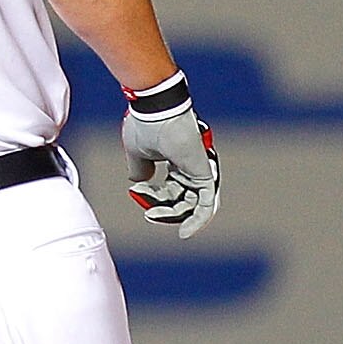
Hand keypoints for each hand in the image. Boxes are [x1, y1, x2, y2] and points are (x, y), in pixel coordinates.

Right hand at [120, 71, 219, 238]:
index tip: (136, 193)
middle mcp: (190, 166)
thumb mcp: (137, 154)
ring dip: (171, 215)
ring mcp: (199, 170)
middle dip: (162, 210)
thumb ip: (140, 170)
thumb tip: (139, 184)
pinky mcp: (205, 174)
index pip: (170, 190)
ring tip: (153, 214)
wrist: (157, 111)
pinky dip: (198, 221)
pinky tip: (185, 232)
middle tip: (148, 212)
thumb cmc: (146, 125)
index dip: (153, 198)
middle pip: (180, 200)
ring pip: (190, 206)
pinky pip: (206, 205)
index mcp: (176, 161)